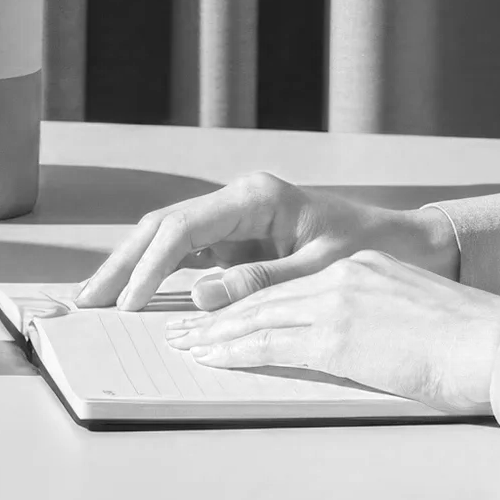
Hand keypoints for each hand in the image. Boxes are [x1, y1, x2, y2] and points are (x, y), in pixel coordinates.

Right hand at [77, 171, 458, 310]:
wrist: (413, 246)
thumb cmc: (378, 252)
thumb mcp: (323, 271)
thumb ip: (261, 283)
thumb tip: (198, 296)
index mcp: (256, 197)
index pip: (184, 229)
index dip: (150, 267)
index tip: (130, 302)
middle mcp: (238, 201)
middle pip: (162, 228)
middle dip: (122, 263)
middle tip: (86, 298)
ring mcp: (235, 220)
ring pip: (167, 239)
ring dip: (132, 268)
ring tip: (97, 298)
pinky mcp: (238, 241)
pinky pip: (187, 256)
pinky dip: (159, 276)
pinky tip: (135, 297)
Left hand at [165, 251, 499, 413]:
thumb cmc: (473, 343)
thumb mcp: (415, 316)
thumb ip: (378, 320)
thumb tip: (363, 344)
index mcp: (361, 269)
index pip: (291, 286)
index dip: (250, 301)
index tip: (222, 314)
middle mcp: (342, 277)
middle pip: (264, 297)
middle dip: (219, 316)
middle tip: (184, 329)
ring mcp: (337, 304)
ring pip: (259, 317)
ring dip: (216, 334)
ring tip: (185, 346)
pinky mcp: (338, 336)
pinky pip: (272, 343)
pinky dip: (235, 351)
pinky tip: (212, 359)